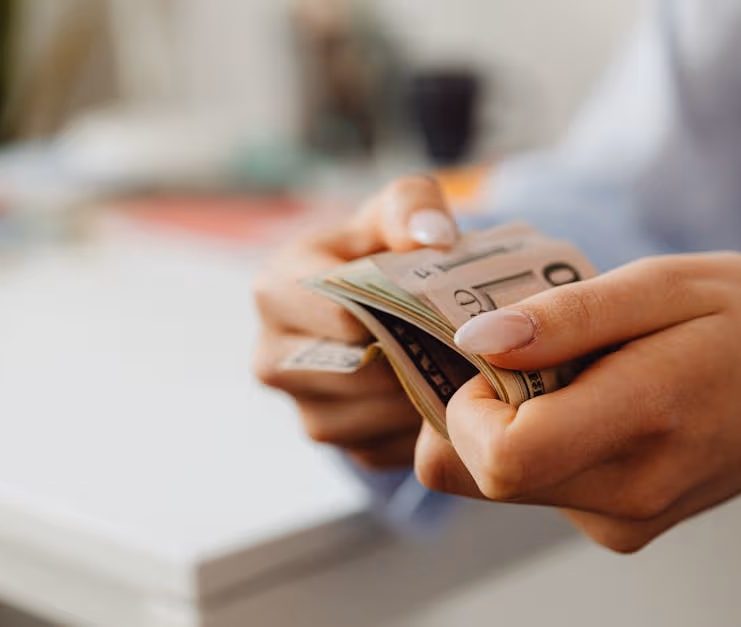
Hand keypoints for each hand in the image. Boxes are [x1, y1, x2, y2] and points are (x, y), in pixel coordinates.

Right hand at [253, 176, 458, 468]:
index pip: (340, 315)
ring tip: (462, 369)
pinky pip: (380, 448)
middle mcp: (271, 355)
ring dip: (421, 399)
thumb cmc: (387, 249)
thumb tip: (431, 238)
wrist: (383, 303)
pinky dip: (418, 432)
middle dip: (416, 359)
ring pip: (369, 418)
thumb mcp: (399, 209)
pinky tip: (445, 398)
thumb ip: (413, 205)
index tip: (446, 308)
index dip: (400, 315)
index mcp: (274, 289)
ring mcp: (299, 405)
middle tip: (469, 346)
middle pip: (356, 373)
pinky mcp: (331, 440)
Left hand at [415, 252, 740, 551]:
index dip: (461, 406)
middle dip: (465, 410)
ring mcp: (620, 519)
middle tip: (509, 352)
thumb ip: (566, 315)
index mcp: (640, 422)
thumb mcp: (665, 285)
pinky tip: (582, 400)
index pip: (498, 457)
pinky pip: (533, 486)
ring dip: (500, 424)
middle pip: (475, 476)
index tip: (486, 355)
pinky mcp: (616, 525)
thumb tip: (476, 339)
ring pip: (495, 484)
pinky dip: (533, 441)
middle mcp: (624, 492)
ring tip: (561, 371)